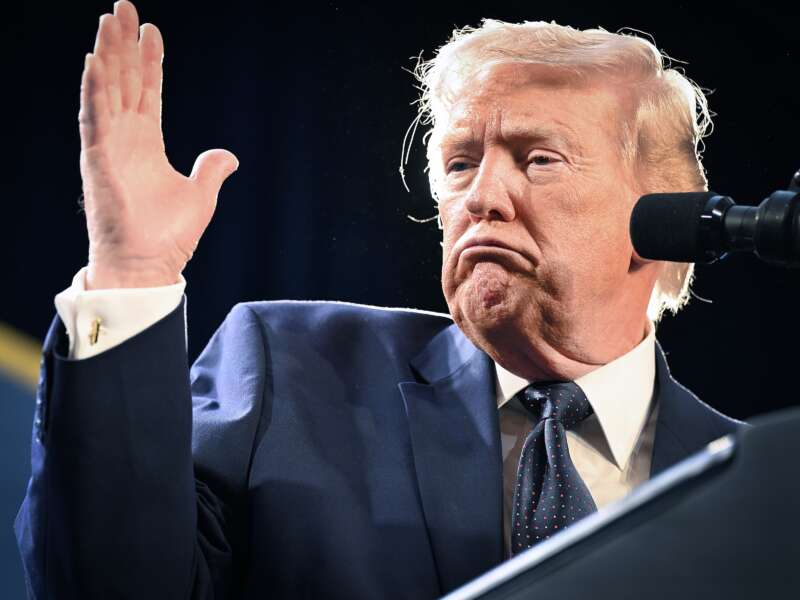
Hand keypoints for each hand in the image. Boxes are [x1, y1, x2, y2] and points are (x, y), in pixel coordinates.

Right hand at [79, 1, 238, 288]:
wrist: (148, 266)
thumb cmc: (168, 236)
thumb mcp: (200, 196)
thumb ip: (210, 170)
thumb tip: (229, 155)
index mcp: (148, 144)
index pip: (148, 91)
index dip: (150, 61)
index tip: (152, 31)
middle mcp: (125, 139)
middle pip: (124, 80)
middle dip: (123, 43)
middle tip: (124, 7)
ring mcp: (109, 147)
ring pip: (106, 90)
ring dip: (107, 55)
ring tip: (109, 20)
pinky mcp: (97, 161)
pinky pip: (94, 119)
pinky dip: (94, 91)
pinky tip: (95, 62)